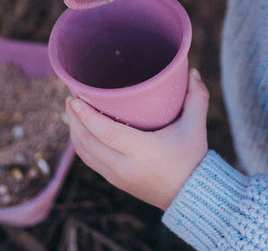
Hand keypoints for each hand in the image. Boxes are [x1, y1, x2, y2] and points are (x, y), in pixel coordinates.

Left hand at [65, 69, 209, 210]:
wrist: (190, 196)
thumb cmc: (192, 158)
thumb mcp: (196, 126)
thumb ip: (197, 97)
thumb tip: (194, 71)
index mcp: (142, 151)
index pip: (105, 132)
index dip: (86, 115)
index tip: (75, 97)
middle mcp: (125, 166)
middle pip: (88, 142)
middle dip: (74, 119)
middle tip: (70, 97)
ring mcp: (117, 177)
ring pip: (85, 153)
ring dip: (74, 131)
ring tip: (71, 110)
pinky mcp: (115, 182)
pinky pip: (90, 161)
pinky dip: (81, 144)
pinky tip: (81, 130)